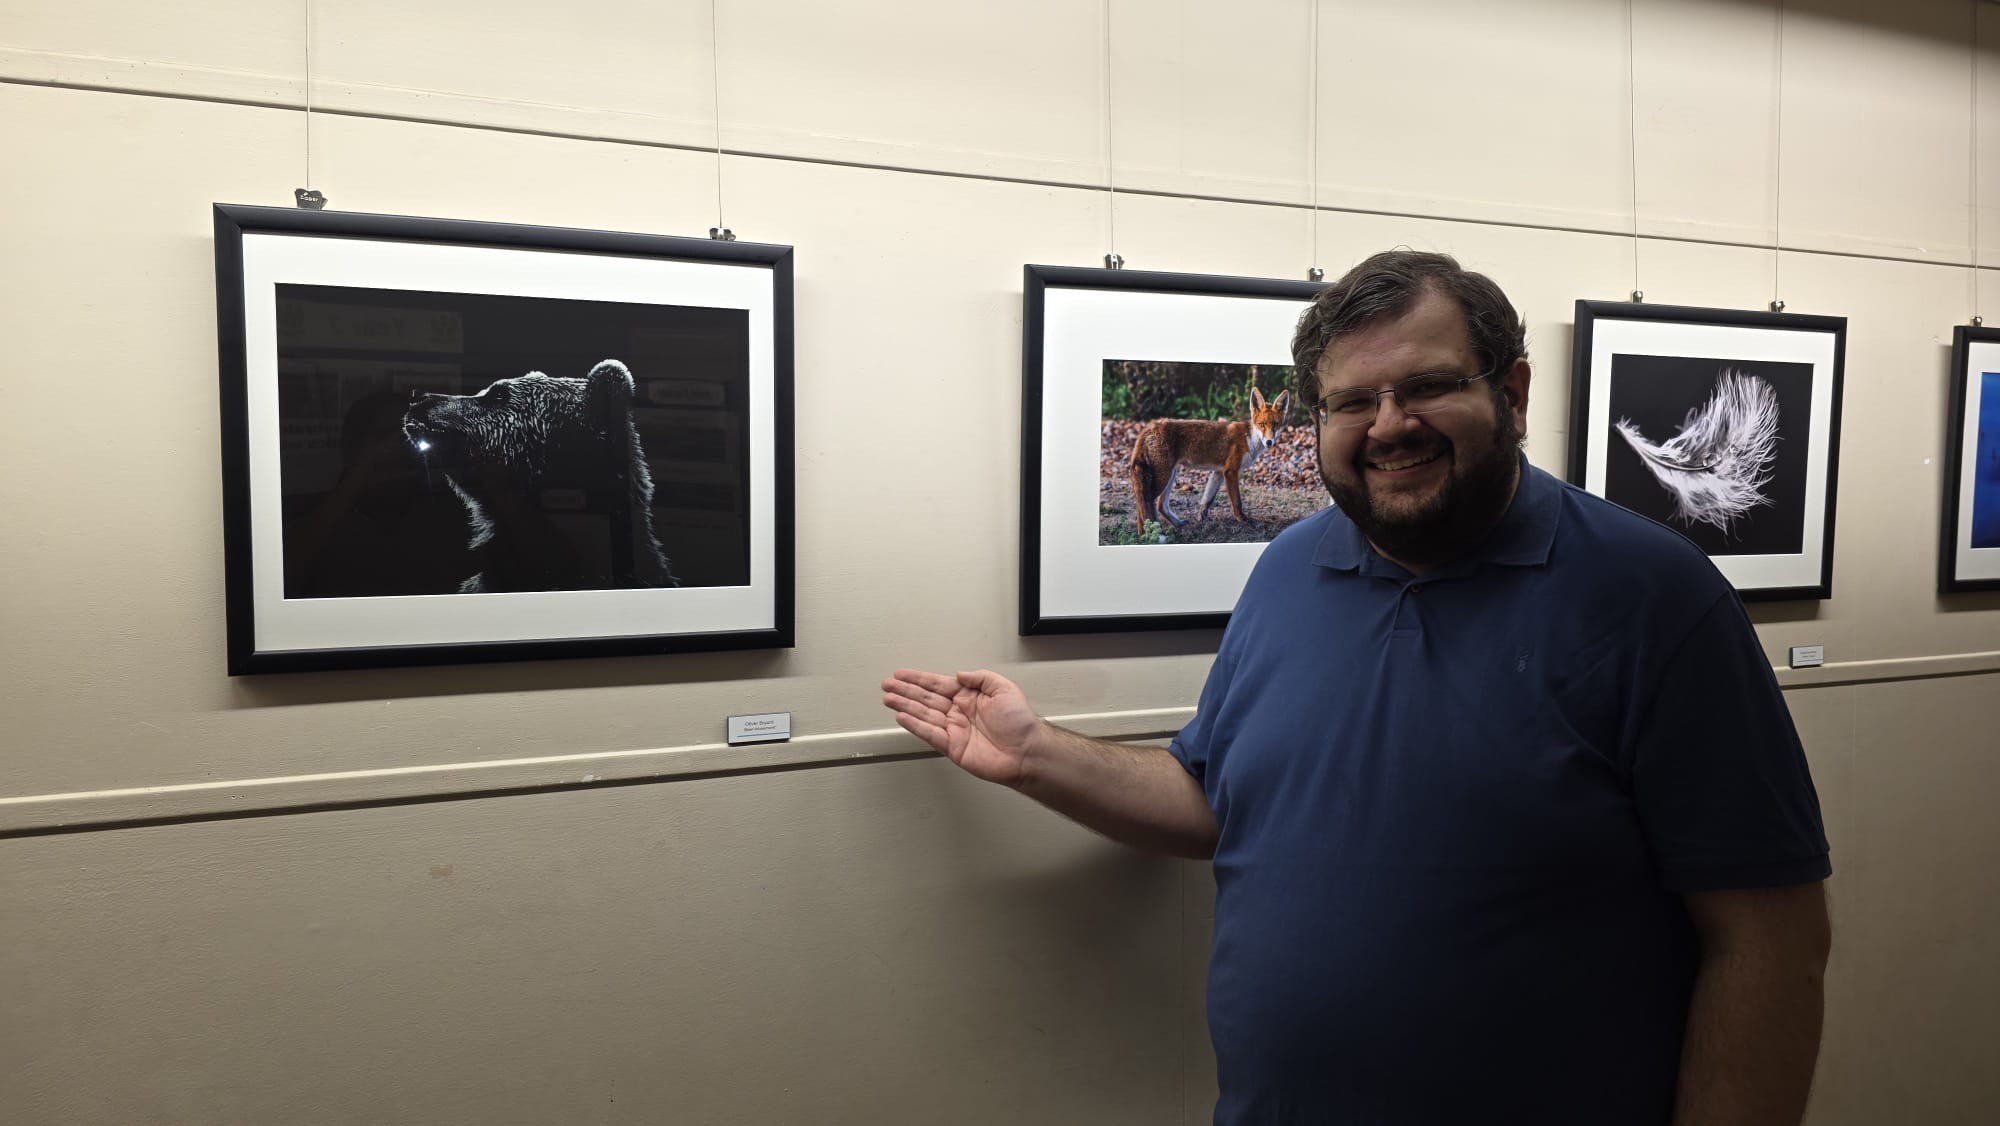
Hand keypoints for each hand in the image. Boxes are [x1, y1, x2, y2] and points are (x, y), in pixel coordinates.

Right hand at [881, 668, 1041, 786]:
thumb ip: (980, 678)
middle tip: (888, 684)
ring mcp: (954, 730)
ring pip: (924, 714)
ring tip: (888, 698)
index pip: (938, 684)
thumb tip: (959, 673)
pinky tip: (902, 717)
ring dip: (905, 706)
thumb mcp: (1004, 688)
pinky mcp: (953, 747)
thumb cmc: (1021, 723)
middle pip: (926, 698)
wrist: (1027, 752)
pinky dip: (915, 725)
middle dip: (906, 691)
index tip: (902, 674)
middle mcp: (959, 712)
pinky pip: (929, 734)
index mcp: (970, 697)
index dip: (919, 679)